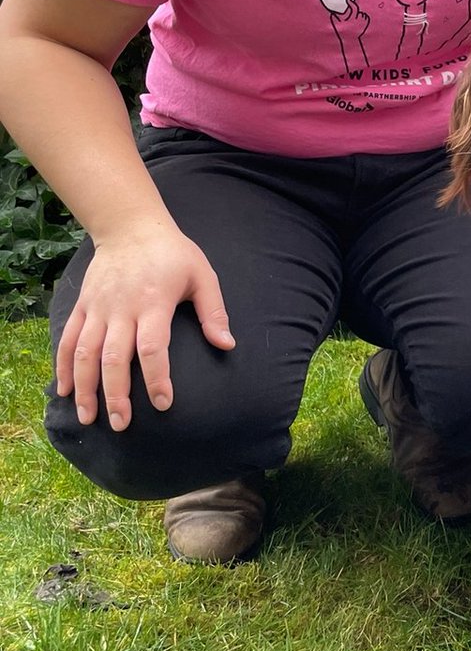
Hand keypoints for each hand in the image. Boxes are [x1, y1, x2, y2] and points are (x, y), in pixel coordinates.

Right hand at [56, 223, 234, 430]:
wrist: (130, 226)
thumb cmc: (173, 253)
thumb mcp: (202, 275)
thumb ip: (214, 312)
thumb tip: (227, 345)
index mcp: (154, 302)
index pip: (152, 348)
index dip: (157, 378)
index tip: (162, 403)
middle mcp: (121, 308)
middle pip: (114, 358)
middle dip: (116, 394)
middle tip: (122, 423)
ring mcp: (97, 308)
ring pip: (84, 353)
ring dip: (85, 388)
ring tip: (88, 418)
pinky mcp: (82, 306)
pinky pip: (67, 339)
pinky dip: (63, 366)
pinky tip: (65, 390)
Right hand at [329, 0, 370, 38]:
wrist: (350, 40)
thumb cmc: (342, 31)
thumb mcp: (336, 24)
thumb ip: (334, 16)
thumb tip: (332, 11)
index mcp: (352, 19)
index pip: (354, 8)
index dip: (350, 2)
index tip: (347, 0)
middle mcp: (359, 20)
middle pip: (357, 10)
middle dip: (353, 10)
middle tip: (350, 13)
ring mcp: (363, 22)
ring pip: (362, 13)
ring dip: (358, 13)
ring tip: (354, 17)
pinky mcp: (366, 24)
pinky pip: (366, 17)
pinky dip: (363, 17)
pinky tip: (359, 20)